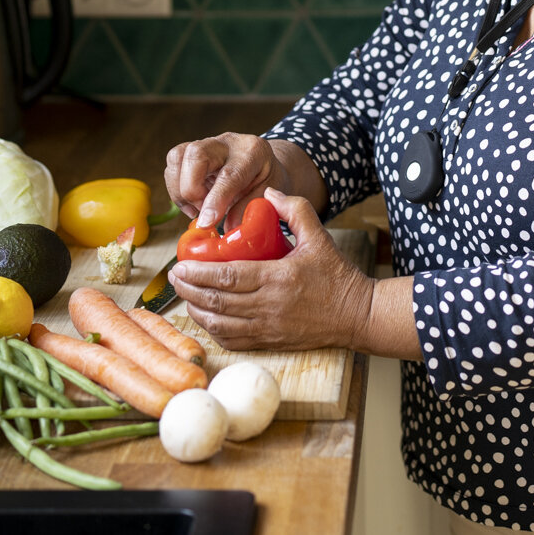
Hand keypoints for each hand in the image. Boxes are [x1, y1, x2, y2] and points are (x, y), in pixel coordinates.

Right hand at [164, 132, 285, 230]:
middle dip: (191, 189)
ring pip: (177, 156)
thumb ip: (249, 208)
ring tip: (195, 209)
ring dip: (179, 189)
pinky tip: (192, 202)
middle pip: (196, 155)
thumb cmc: (267, 181)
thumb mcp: (269, 196)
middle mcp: (227, 142)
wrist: (263, 163)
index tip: (206, 222)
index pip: (229, 174)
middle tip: (202, 213)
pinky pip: (172, 163)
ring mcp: (207, 143)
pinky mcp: (191, 150)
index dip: (215, 200)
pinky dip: (175, 187)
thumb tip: (229, 226)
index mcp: (253, 152)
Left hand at [168, 188, 374, 351]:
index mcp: (278, 278)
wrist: (359, 315)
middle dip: (189, 290)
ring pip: (220, 324)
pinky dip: (214, 330)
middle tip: (174, 277)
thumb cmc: (338, 276)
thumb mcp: (320, 236)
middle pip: (217, 301)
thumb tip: (268, 192)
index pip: (228, 277)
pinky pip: (233, 340)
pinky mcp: (271, 342)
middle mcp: (269, 306)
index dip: (199, 273)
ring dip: (197, 311)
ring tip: (184, 295)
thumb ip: (295, 209)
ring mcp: (268, 328)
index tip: (181, 264)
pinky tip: (205, 316)